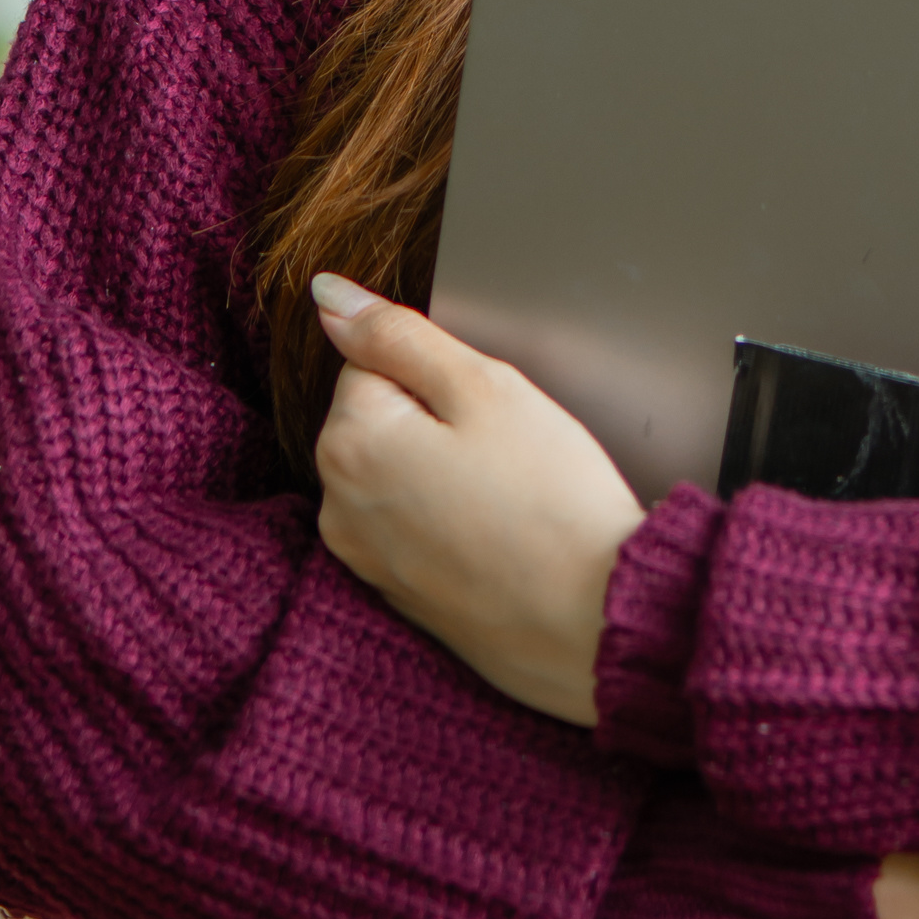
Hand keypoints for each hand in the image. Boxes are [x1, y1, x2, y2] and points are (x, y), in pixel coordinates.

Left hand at [312, 279, 644, 725]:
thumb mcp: (483, 386)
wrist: (591, 624)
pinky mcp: (396, 594)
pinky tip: (497, 534)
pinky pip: (413, 525)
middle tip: (505, 452)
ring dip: (441, 470)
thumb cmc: (549, 501)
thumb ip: (397, 333)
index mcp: (349, 442)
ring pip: (398, 471)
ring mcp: (364, 558)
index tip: (488, 411)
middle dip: (438, 420)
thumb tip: (327, 294)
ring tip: (503, 496)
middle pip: (382, 417)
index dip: (445, 374)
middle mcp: (337, 506)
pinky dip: (448, 520)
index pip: (377, 360)